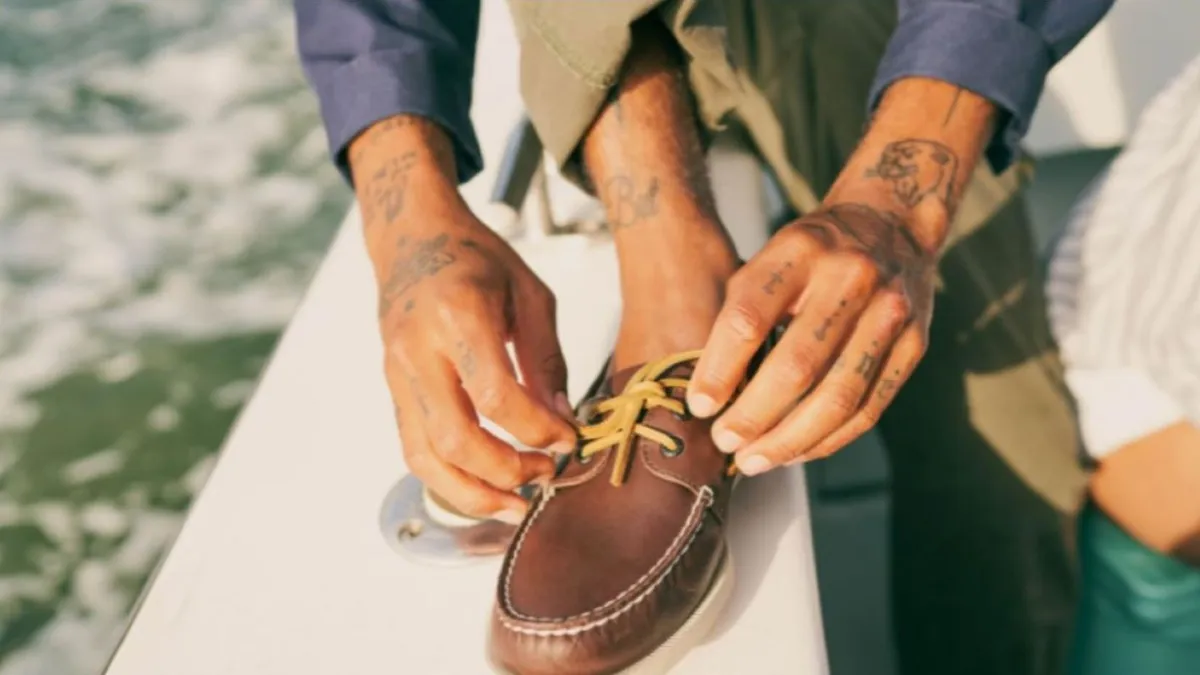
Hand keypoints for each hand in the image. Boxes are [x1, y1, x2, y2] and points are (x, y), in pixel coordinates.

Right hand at [377, 210, 575, 522]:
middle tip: (546, 473)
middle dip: (507, 470)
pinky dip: (449, 480)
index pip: (495, 396)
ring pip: (426, 457)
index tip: (568, 439)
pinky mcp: (393, 391)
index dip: (536, 430)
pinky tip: (485, 489)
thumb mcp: (531, 295)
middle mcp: (417, 349)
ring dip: (473, 493)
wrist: (413, 240)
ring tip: (516, 505)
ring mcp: (397, 373)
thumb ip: (547, 360)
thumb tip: (564, 420)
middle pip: (456, 437)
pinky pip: (415, 449)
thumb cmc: (476, 258)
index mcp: (457, 315)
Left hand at [687, 202, 935, 472]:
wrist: (891, 225)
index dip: (719, 369)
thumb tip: (710, 396)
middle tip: (725, 442)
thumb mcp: (769, 260)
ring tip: (754, 460)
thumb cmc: (812, 254)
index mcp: (799, 251)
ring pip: (837, 398)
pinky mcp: (914, 344)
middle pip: (797, 366)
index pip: (749, 318)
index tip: (700, 405)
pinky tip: (796, 451)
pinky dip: (828, 440)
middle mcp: (850, 279)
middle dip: (754, 416)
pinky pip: (868, 409)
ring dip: (790, 440)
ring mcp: (890, 312)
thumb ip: (742, 317)